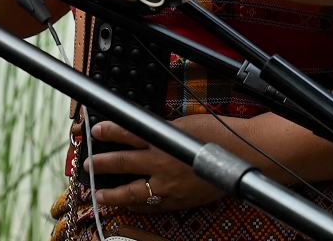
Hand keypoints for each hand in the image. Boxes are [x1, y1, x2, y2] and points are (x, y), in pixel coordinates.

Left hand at [85, 119, 222, 211]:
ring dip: (113, 193)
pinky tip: (128, 206)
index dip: (108, 131)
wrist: (244, 157)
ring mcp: (170, 185)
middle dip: (101, 164)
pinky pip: (153, 206)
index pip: (126, 133)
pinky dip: (138, 207)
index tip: (96, 130)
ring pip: (133, 192)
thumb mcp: (182, 126)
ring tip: (99, 194)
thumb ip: (160, 132)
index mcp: (162, 139)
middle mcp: (162, 162)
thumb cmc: (217, 136)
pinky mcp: (180, 201)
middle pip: (122, 162)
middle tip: (88, 166)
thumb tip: (142, 132)